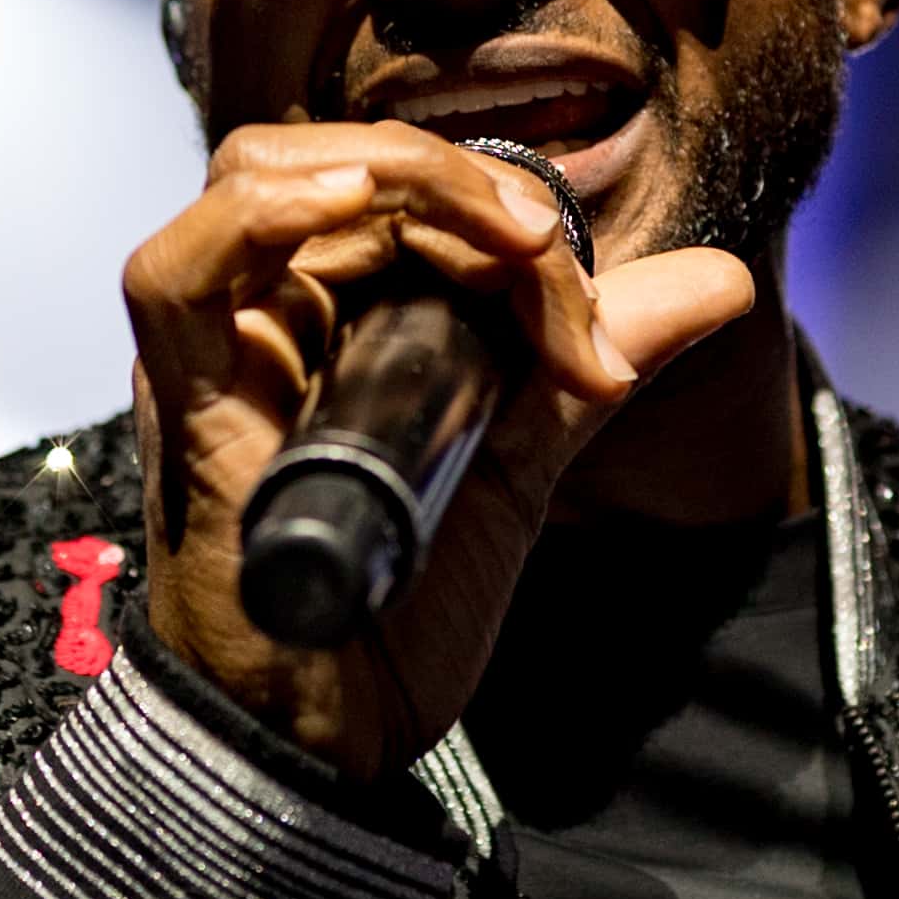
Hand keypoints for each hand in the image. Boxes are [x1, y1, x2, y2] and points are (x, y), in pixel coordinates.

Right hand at [123, 122, 756, 778]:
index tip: (566, 276)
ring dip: (383, 174)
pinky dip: (252, 219)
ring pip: (254, 176)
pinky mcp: (185, 404)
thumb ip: (595, 365)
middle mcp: (263, 320)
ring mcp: (217, 355)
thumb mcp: (519, 464)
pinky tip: (346, 206)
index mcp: (328, 318)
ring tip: (488, 231)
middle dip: (446, 175)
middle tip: (534, 245)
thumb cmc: (399, 608)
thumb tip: (725, 283)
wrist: (335, 740)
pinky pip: (172, 273)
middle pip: (325, 157)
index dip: (487, 200)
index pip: (392, 191)